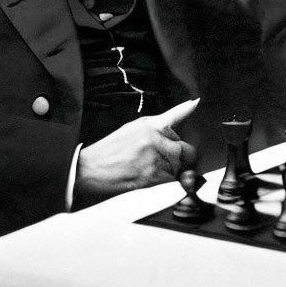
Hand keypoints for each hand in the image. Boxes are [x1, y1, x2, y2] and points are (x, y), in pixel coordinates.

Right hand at [75, 99, 198, 201]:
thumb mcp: (132, 129)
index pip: (174, 114)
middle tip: (164, 161)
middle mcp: (154, 138)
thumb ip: (155, 128)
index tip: (196, 102)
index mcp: (149, 124)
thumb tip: (173, 130)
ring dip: (171, 172)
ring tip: (149, 169)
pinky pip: (172, 181)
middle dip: (181, 158)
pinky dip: (165, 184)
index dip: (187, 108)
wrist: (89, 168)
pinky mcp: (152, 176)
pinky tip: (148, 178)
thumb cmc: (109, 151)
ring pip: (179, 167)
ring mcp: (154, 157)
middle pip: (185, 149)